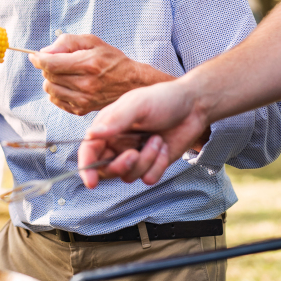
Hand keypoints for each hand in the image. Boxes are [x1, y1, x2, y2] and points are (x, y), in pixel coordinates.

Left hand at [29, 34, 172, 115]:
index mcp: (87, 64)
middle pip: (48, 76)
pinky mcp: (82, 110)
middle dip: (48, 67)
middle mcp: (85, 84)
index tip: (34, 56)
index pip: (50, 64)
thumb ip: (66, 42)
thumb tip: (44, 52)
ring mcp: (83, 100)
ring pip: (50, 90)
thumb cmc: (112, 59)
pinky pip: (56, 101)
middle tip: (58, 62)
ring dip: (51, 80)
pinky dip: (57, 92)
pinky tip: (68, 85)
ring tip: (64, 74)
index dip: (38, 59)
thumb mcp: (92, 41)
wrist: (132, 83)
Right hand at [77, 77, 207, 187]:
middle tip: (134, 154)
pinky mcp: (152, 164)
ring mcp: (135, 155)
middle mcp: (118, 144)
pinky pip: (148, 178)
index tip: (91, 181)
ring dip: (146, 160)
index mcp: (108, 127)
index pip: (89, 150)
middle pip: (107, 169)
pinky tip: (164, 148)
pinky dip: (158, 166)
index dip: (86, 167)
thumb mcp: (139, 104)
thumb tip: (92, 134)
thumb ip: (116, 120)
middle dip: (121, 166)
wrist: (194, 106)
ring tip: (157, 140)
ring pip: (129, 175)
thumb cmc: (164, 99)